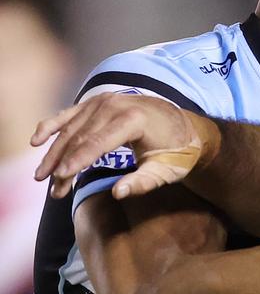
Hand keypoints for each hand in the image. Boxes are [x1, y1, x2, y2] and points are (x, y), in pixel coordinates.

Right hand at [32, 94, 214, 199]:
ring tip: (42, 177)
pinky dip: (52, 126)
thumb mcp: (167, 171)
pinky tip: (36, 140)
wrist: (188, 128)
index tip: (60, 179)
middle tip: (51, 189)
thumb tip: (118, 194)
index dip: (77, 162)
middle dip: (62, 163)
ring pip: (71, 128)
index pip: (97, 142)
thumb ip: (143, 182)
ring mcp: (105, 100)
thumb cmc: (178, 153)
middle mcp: (116, 104)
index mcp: (134, 118)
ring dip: (54, 152)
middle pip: (80, 137)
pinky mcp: (99, 102)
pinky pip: (71, 114)